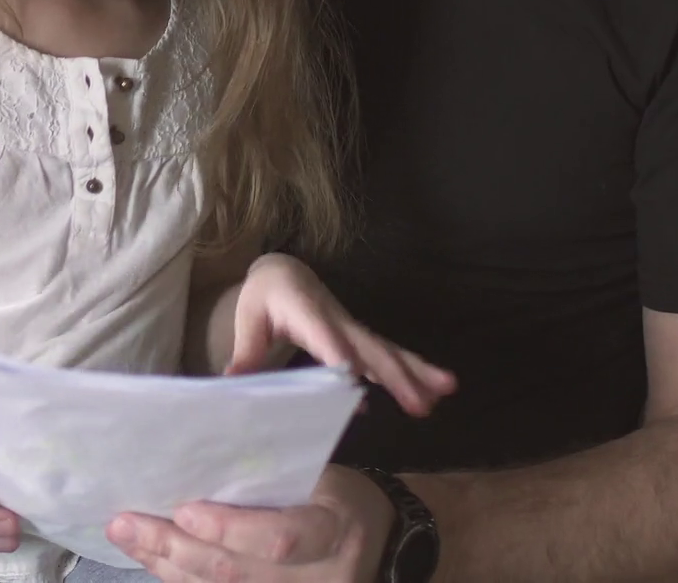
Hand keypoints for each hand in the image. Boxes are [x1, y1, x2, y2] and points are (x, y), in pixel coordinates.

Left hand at [108, 465, 394, 581]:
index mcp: (332, 531)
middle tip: (125, 523)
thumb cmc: (340, 499)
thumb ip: (271, 476)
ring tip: (126, 537)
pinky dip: (180, 579)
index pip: (278, 538)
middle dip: (173, 547)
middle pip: (236, 573)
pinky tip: (151, 558)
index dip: (229, 528)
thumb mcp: (320, 477)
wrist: (380, 545)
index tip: (184, 508)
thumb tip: (200, 458)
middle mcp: (315, 580)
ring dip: (165, 565)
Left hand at [228, 254, 455, 416]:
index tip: (354, 376)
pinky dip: (412, 371)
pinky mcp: (358, 338)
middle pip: (369, 346)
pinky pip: (388, 354)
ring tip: (446, 391)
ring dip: (416, 372)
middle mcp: (336, 318)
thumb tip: (231, 383)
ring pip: (388, 350)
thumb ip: (246, 353)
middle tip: (420, 403)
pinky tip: (428, 396)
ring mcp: (351, 328)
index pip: (323, 333)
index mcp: (305, 310)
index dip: (338, 352)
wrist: (284, 273)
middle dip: (395, 374)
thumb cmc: (263, 297)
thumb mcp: (248, 320)